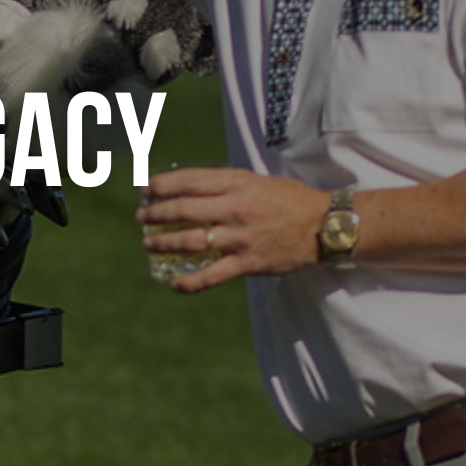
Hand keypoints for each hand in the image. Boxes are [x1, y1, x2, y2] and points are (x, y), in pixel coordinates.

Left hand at [137, 166, 327, 291]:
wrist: (324, 225)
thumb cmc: (289, 200)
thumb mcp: (256, 181)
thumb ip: (225, 184)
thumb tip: (189, 188)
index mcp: (237, 183)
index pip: (188, 181)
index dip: (160, 185)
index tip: (144, 190)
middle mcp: (236, 208)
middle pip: (182, 210)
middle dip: (155, 214)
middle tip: (141, 218)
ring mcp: (241, 237)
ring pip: (190, 241)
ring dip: (163, 243)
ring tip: (149, 244)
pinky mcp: (249, 262)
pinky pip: (212, 275)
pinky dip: (189, 282)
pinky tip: (174, 284)